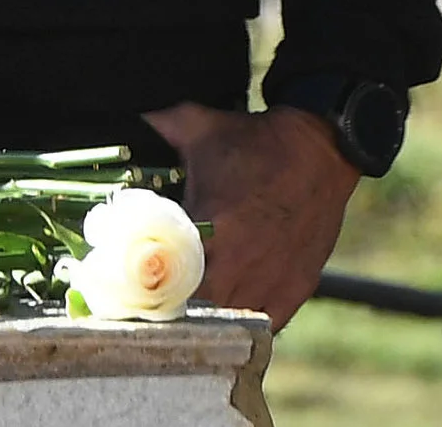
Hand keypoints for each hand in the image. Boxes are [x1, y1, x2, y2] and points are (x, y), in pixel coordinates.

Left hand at [144, 100, 359, 328]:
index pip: (170, 273)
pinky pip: (266, 324)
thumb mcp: (197, 126)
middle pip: (198, 306)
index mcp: (212, 224)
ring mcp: (272, 279)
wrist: (320, 151)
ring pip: (231, 320)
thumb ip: (155, 126)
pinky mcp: (297, 288)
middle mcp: (242, 260)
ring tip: (189, 307)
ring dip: (209, 316)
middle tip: (158, 294)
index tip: (134, 278)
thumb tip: (121, 118)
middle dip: (176, 304)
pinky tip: (228, 311)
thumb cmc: (253, 139)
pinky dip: (245, 322)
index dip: (150, 281)